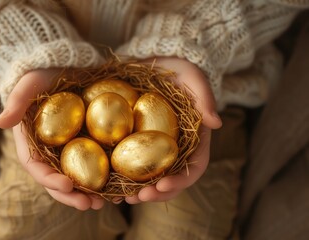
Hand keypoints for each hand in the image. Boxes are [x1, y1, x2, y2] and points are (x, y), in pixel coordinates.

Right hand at [0, 69, 104, 210]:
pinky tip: (117, 185)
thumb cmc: (42, 71)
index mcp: (30, 141)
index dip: (49, 179)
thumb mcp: (29, 81)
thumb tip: (0, 122)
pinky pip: (93, 163)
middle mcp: (48, 150)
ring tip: (105, 202)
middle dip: (71, 195)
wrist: (62, 62)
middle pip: (56, 179)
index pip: (36, 166)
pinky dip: (102, 177)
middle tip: (89, 204)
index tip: (67, 184)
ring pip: (75, 177)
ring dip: (88, 193)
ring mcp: (66, 147)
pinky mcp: (85, 142)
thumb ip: (16, 100)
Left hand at [125, 57, 221, 203]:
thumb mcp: (194, 77)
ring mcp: (155, 147)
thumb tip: (216, 123)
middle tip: (138, 197)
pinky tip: (107, 183)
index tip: (164, 185)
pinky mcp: (136, 142)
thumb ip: (205, 97)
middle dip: (156, 193)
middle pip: (171, 179)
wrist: (157, 61)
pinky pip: (129, 163)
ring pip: (150, 178)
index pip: (194, 167)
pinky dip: (121, 177)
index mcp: (195, 140)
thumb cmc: (179, 68)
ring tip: (120, 198)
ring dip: (137, 191)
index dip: (181, 180)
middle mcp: (175, 149)